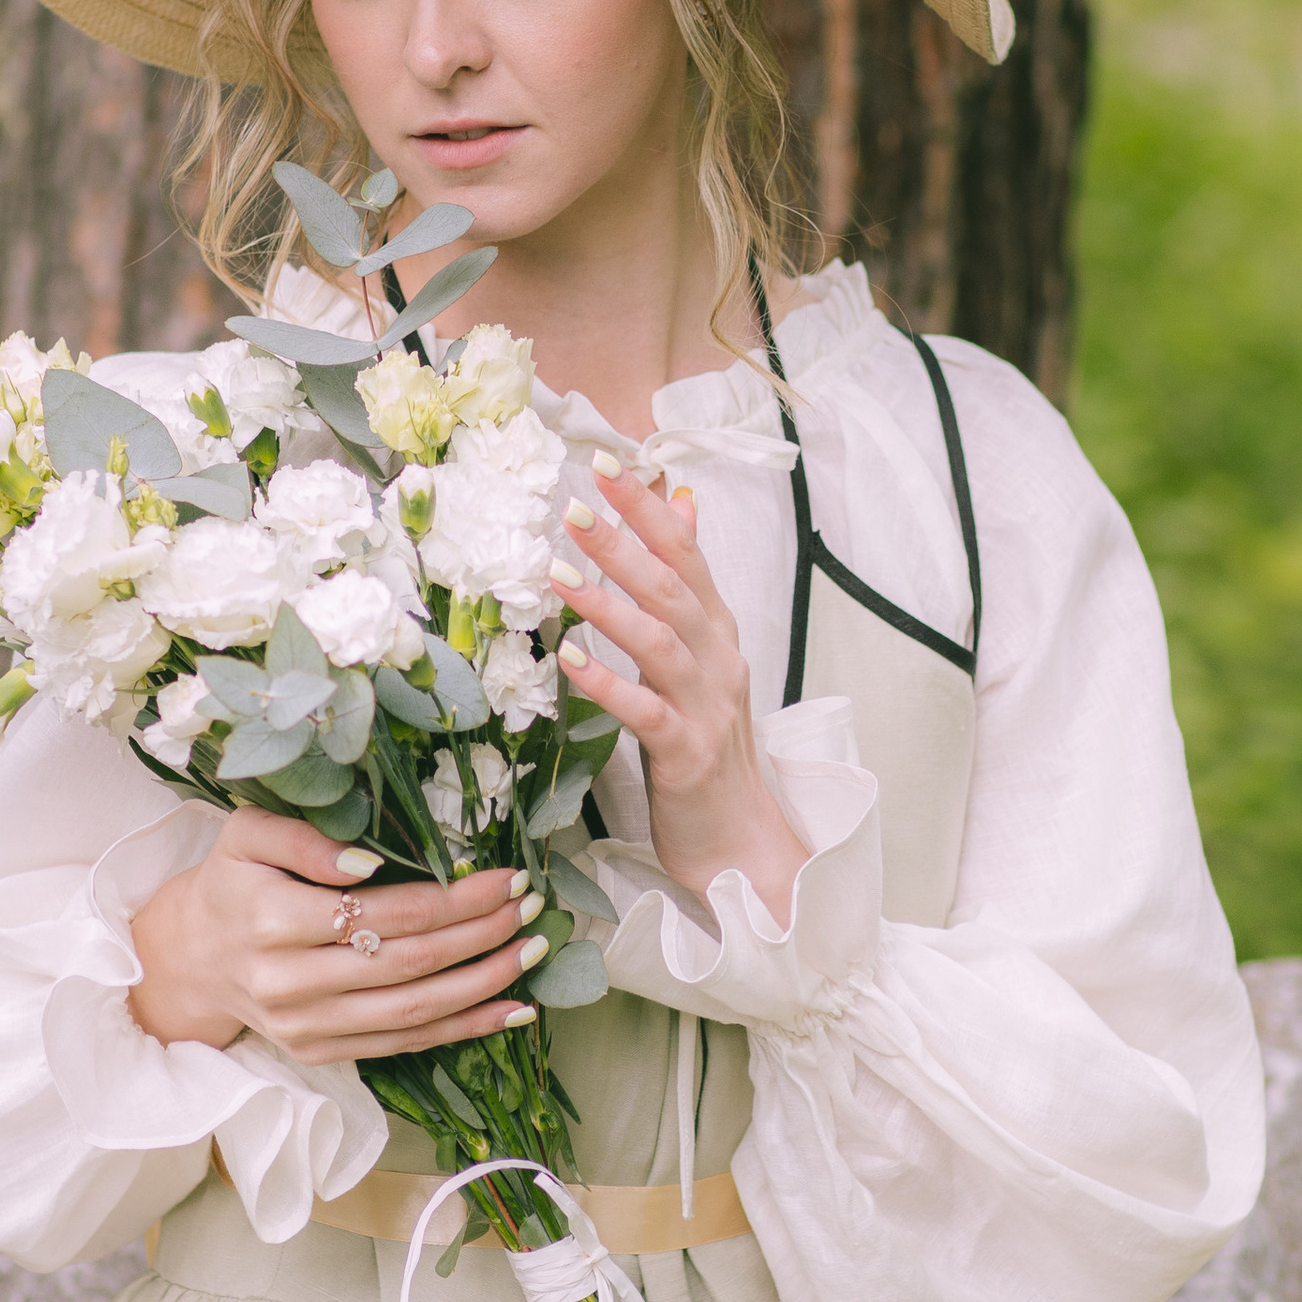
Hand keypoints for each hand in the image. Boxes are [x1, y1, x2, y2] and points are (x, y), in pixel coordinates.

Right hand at [127, 806, 547, 1065]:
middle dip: (480, 934)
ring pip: (413, 1012)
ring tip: (533, 950)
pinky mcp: (320, 1053)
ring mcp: (306, 1027)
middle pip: (406, 963)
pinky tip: (513, 1009)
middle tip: (531, 905)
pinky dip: (465, 1029)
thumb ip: (303, 838)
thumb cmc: (233, 883)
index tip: (505, 875)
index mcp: (270, 921)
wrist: (193, 958)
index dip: (451, 898)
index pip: (381, 913)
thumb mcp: (247, 836)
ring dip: (484, 983)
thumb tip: (369, 859)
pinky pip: (405, 1045)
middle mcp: (288, 982)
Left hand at [550, 463, 805, 922]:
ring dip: (608, 603)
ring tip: (559, 571)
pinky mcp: (687, 754)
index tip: (606, 464)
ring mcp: (706, 707)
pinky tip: (568, 659)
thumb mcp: (703, 656)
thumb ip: (687, 584)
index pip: (688, 555)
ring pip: (661, 641)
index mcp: (719, 633)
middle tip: (572, 506)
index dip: (648, 509)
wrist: (742, 836)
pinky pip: (646, 711)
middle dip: (623, 543)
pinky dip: (607, 682)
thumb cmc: (709, 742)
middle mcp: (719, 661)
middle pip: (674, 588)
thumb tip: (680, 503)